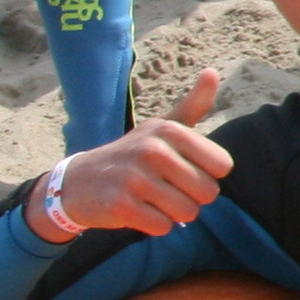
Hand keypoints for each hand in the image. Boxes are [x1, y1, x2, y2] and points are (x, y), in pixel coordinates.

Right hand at [34, 69, 232, 239]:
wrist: (78, 183)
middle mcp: (153, 150)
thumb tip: (212, 72)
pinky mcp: (121, 205)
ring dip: (174, 214)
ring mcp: (135, 178)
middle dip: (191, 198)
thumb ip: (193, 105)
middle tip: (164, 188)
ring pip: (188, 212)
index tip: (183, 170)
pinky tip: (137, 212)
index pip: (222, 166)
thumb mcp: (161, 127)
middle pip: (208, 192)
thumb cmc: (132, 155)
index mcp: (169, 130)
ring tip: (151, 199)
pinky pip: (163, 227)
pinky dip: (155, 226)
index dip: (207, 175)